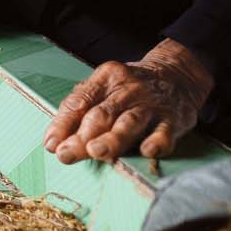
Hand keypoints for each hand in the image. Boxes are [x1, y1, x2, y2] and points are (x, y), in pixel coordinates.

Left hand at [43, 39, 213, 163]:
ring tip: (97, 152)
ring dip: (113, 138)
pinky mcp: (174, 118)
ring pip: (129, 122)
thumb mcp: (103, 88)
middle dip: (82, 136)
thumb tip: (53, 142)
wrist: (178, 75)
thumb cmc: (129, 90)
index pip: (79, 102)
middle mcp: (127, 89)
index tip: (52, 145)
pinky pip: (165, 131)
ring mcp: (151, 104)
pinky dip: (157, 141)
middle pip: (101, 114)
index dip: (62, 124)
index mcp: (105, 79)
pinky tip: (147, 151)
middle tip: (66, 154)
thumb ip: (79, 111)